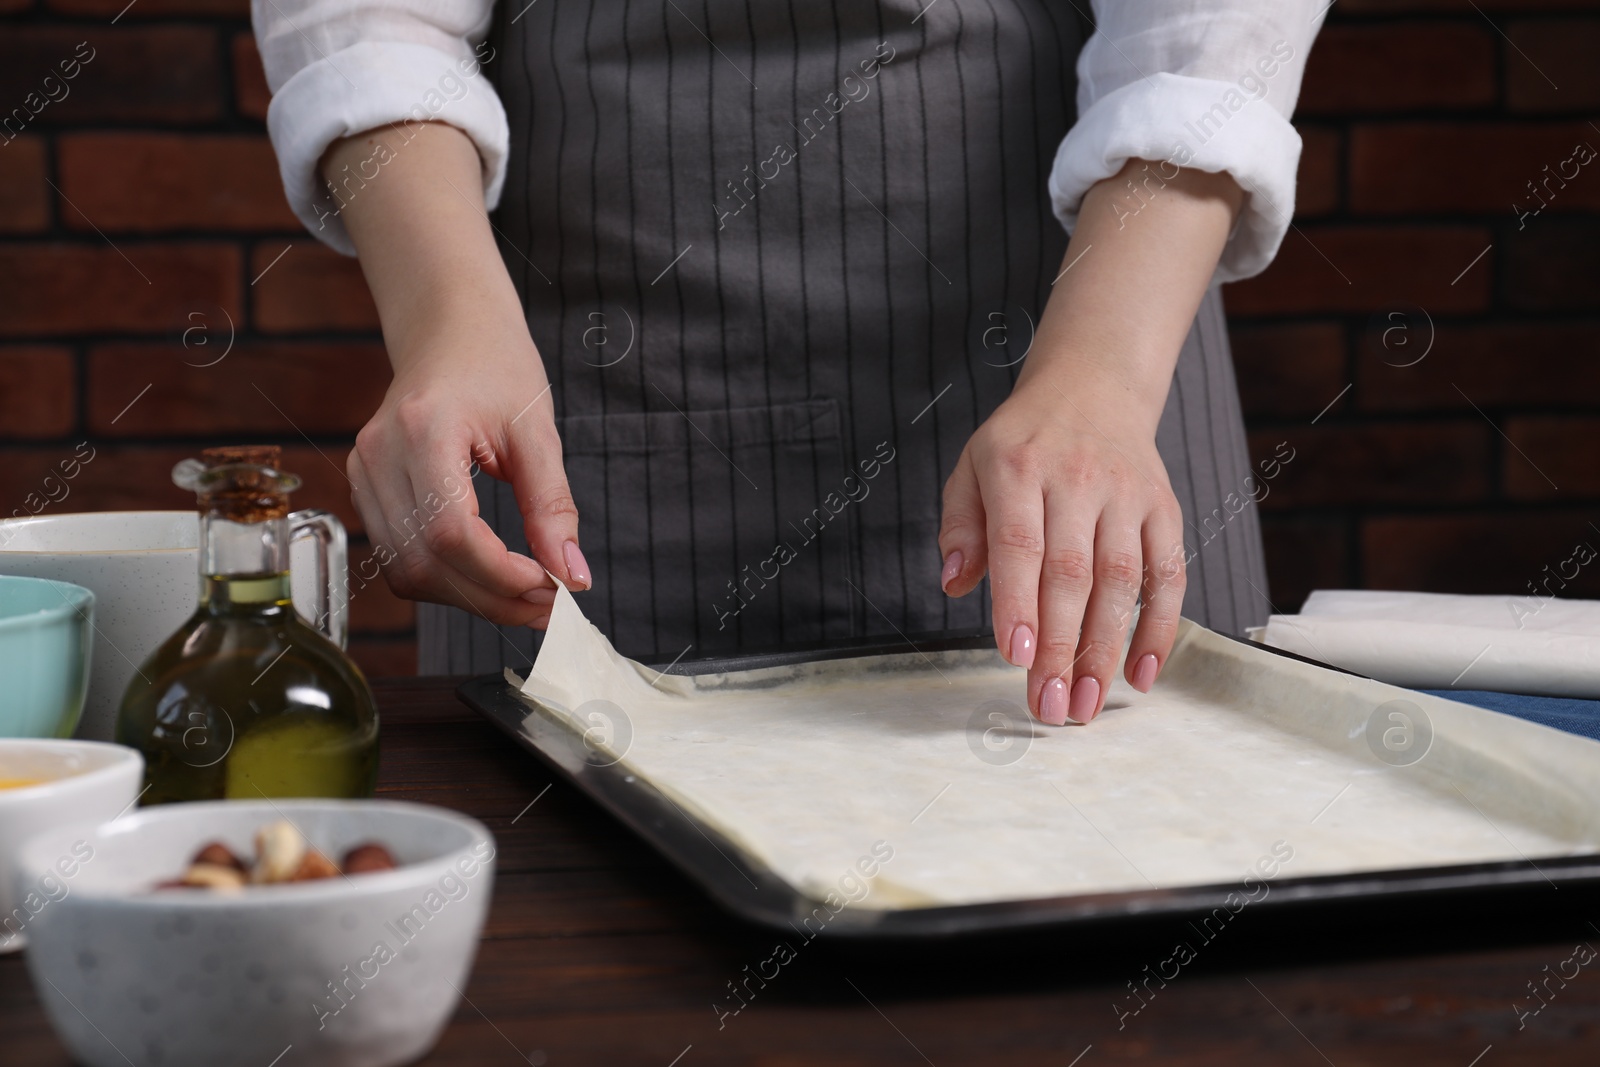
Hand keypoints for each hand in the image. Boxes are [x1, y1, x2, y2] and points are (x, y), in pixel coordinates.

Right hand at [327, 121, 589, 627]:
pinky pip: (399, 557)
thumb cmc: (494, 363)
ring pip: (409, 571)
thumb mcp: (538, 432)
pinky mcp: (365, 488)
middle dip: (493, 598)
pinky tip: (489, 576)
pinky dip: (446, 579)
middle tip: (550, 606)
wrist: (449, 327)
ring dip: (470, 597)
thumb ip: (553, 507)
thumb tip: (571, 575)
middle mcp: (380, 455)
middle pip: (427, 561)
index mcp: (424, 430)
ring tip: (527, 597)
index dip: (500, 576)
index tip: (550, 590)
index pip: (451, 532)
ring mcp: (363, 473)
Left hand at [937, 158, 1242, 723]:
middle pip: (1071, 575)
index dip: (1018, 601)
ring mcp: (1125, 496)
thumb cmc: (1022, 441)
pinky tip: (1141, 674)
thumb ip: (960, 527)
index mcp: (1018, 469)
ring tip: (1087, 705)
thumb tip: (955, 586)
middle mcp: (1076, 481)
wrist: (1093, 386)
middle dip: (1060, 647)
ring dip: (1106, 651)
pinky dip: (1159, 627)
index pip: (1020, 544)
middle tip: (1050, 706)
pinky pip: (1168, 574)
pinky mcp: (1162, 509)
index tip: (1013, 656)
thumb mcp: (972, 466)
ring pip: (1121, 582)